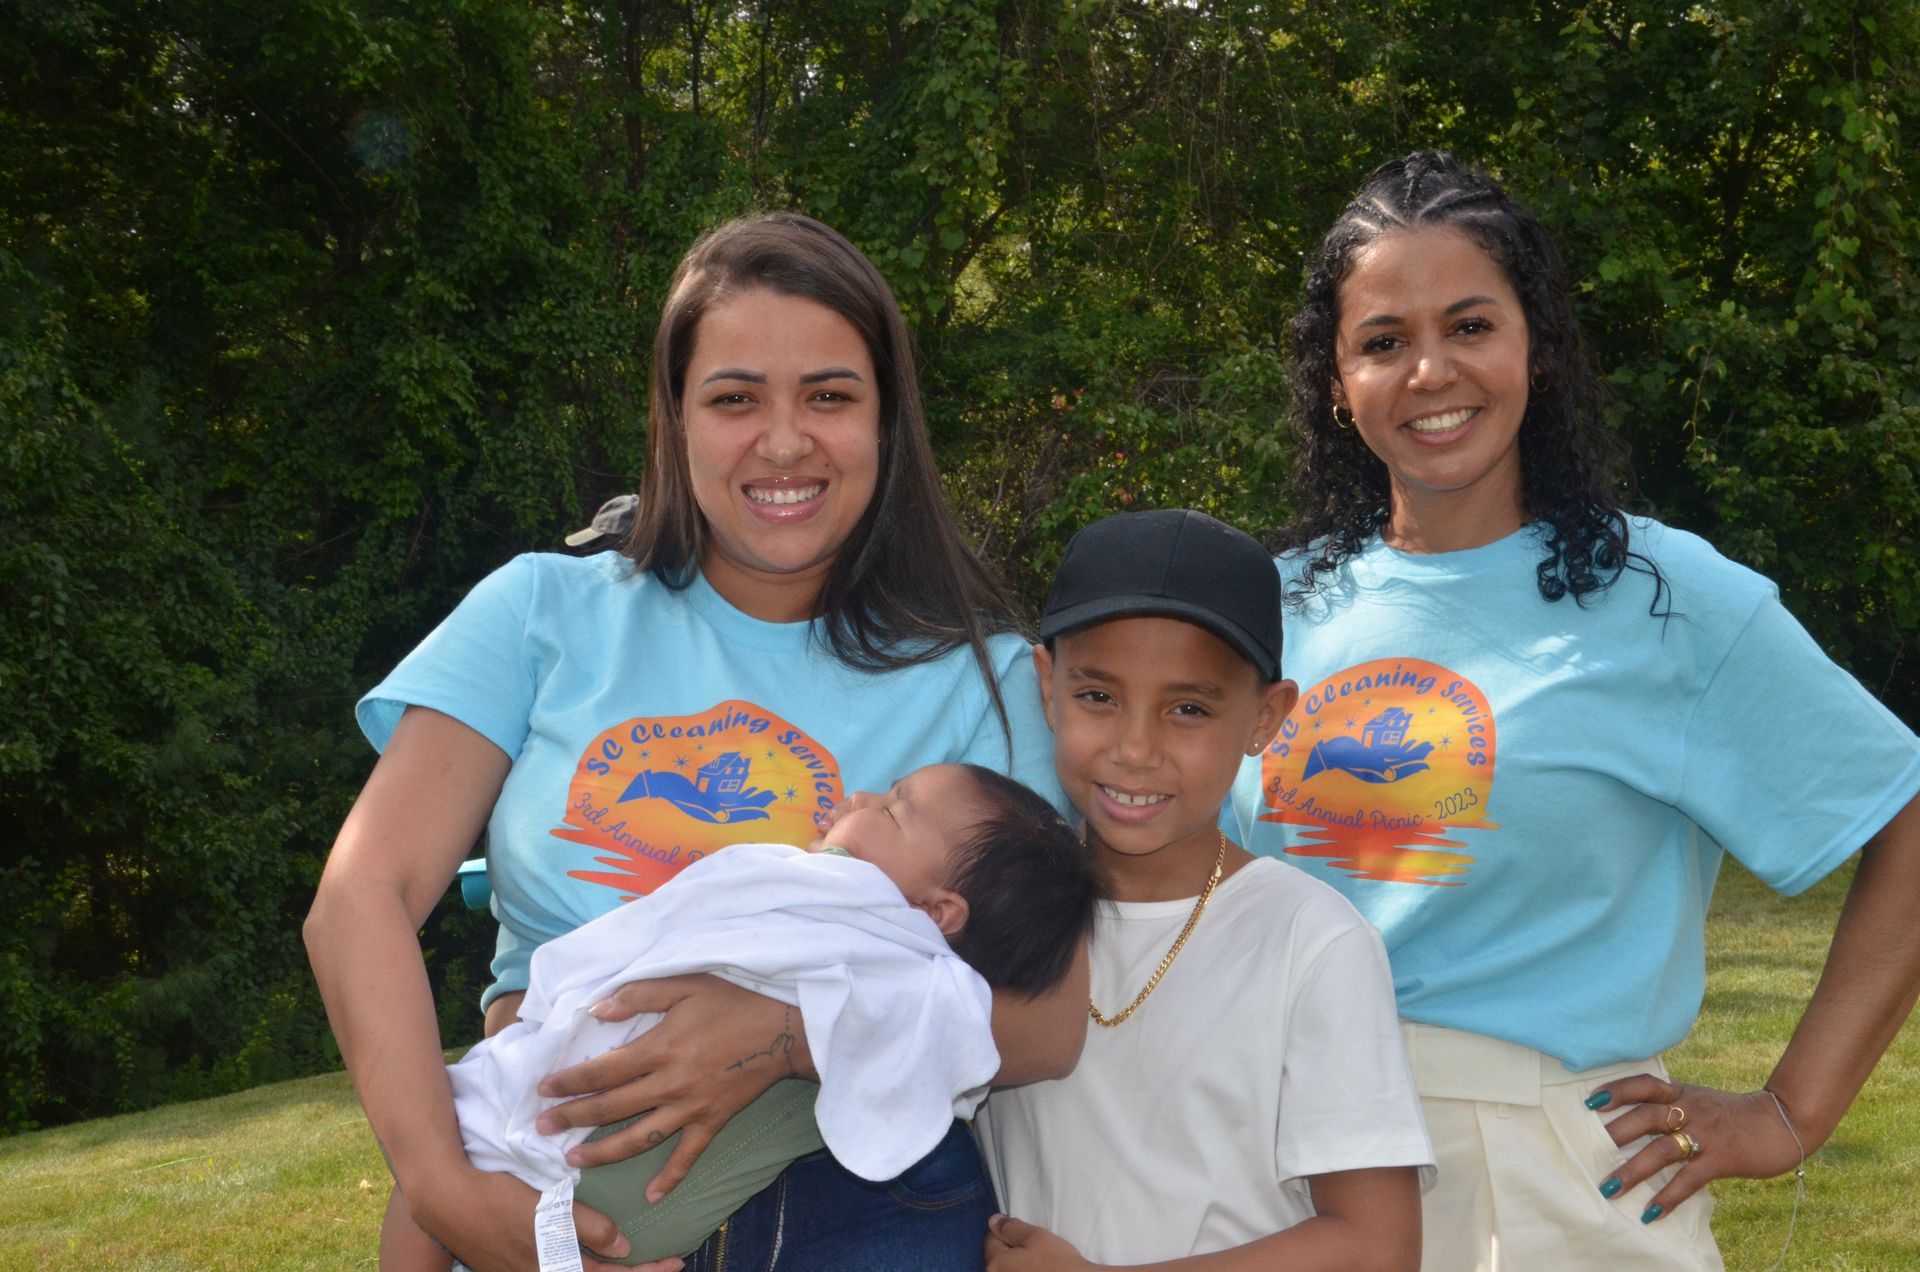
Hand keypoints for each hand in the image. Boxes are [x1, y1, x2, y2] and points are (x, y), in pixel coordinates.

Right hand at [411, 1163, 683, 1271]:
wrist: (445, 1200)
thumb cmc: (498, 1198)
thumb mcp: (546, 1210)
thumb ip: (587, 1228)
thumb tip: (622, 1248)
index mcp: (553, 1269)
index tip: (676, 1262)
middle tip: (669, 1263)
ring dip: (610, 1270)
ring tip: (638, 1261)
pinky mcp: (516, 1267)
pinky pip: (561, 1270)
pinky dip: (586, 1266)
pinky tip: (597, 1255)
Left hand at [534, 974, 813, 1199]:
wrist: (784, 1030)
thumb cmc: (733, 1002)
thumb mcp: (687, 984)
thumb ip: (640, 995)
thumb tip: (597, 1010)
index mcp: (660, 1047)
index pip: (602, 1070)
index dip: (569, 1081)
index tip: (543, 1089)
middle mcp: (671, 1083)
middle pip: (612, 1107)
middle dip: (572, 1118)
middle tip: (542, 1128)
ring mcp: (692, 1107)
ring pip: (640, 1138)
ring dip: (604, 1153)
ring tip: (574, 1161)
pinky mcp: (713, 1122)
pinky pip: (688, 1156)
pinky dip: (670, 1178)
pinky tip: (651, 1196)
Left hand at [985, 1214, 1096, 1271]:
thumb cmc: (1057, 1262)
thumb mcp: (1035, 1237)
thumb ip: (1011, 1227)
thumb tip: (993, 1221)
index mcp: (995, 1264)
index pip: (991, 1238)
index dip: (1007, 1231)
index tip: (1025, 1233)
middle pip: (997, 1257)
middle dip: (1011, 1249)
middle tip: (1034, 1247)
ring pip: (1007, 1268)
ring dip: (1017, 1263)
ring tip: (1038, 1262)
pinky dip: (1024, 1271)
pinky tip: (1039, 1271)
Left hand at [1587, 1076, 1805, 1220]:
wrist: (1782, 1122)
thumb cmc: (1734, 1114)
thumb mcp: (1700, 1099)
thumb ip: (1672, 1103)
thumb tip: (1633, 1116)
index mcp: (1682, 1093)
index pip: (1644, 1084)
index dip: (1617, 1090)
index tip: (1591, 1100)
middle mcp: (1690, 1110)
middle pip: (1646, 1117)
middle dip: (1615, 1134)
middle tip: (1586, 1150)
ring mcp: (1705, 1135)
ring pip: (1661, 1151)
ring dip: (1632, 1171)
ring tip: (1609, 1189)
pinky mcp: (1721, 1160)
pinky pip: (1689, 1180)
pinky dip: (1668, 1197)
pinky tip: (1651, 1213)